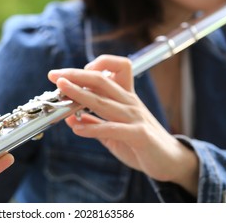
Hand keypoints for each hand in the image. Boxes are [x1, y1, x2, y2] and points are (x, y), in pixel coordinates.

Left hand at [48, 55, 197, 195]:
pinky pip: (113, 128)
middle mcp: (129, 102)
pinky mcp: (139, 135)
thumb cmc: (141, 143)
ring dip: (80, 93)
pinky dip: (93, 128)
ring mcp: (135, 117)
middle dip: (76, 75)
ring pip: (104, 100)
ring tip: (62, 88)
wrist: (170, 161)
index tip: (74, 74)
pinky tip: (77, 129)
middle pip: (102, 80)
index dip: (95, 65)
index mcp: (125, 97)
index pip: (113, 70)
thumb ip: (94, 123)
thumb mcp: (113, 131)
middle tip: (55, 74)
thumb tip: (70, 118)